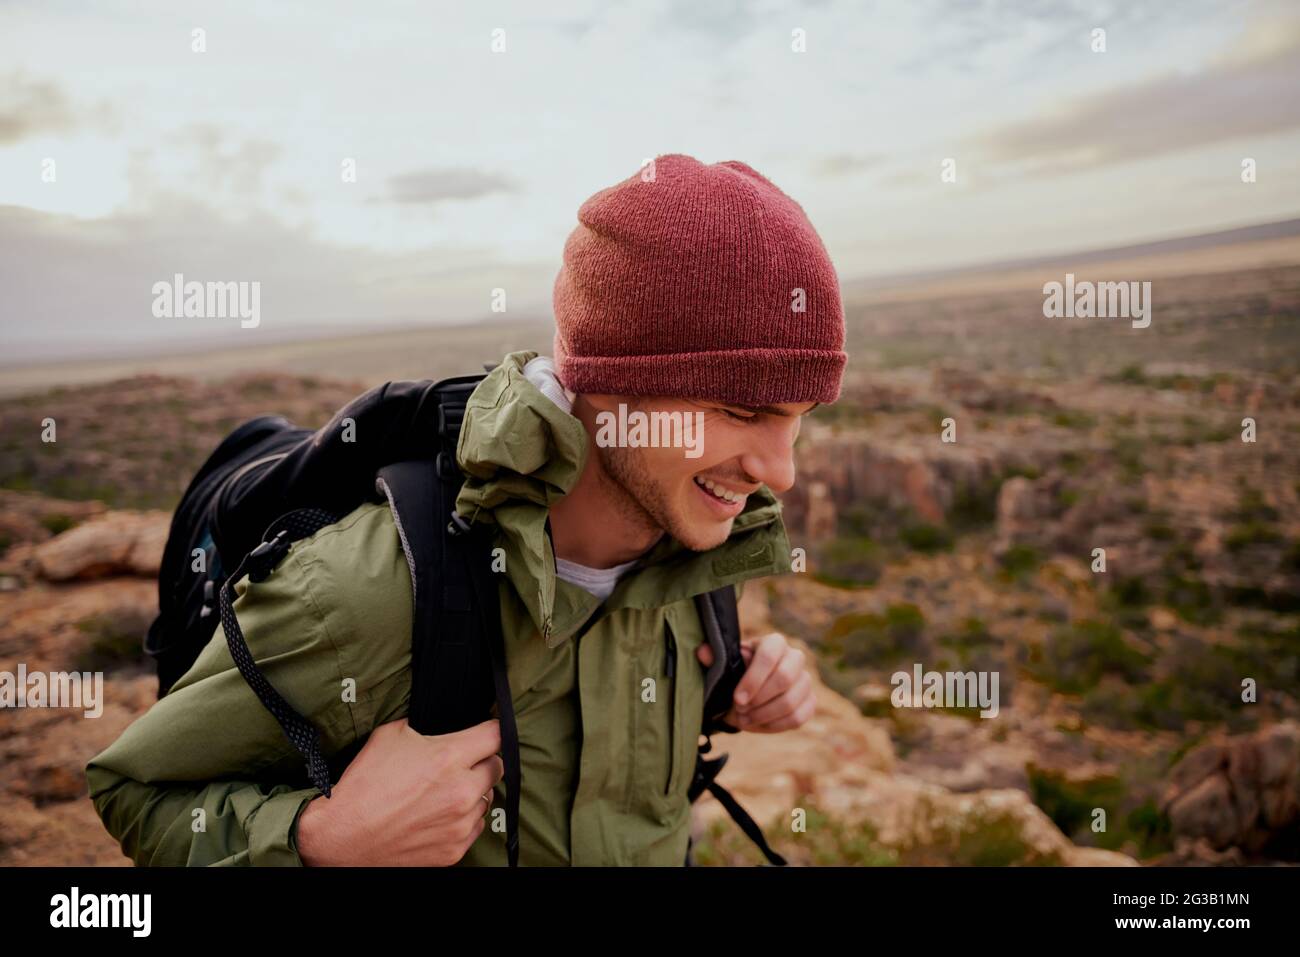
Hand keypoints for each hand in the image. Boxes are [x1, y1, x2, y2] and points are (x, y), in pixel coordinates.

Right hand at [295, 717, 502, 865]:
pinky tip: (437, 815)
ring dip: (471, 793)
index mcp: (449, 758)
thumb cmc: (364, 785)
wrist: (342, 836)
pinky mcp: (455, 849)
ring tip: (440, 793)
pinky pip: (475, 826)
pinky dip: (462, 819)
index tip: (490, 730)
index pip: (497, 735)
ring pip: (486, 799)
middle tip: (460, 763)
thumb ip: (427, 728)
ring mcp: (460, 824)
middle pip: (497, 767)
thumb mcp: (391, 736)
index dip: (493, 728)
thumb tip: (444, 725)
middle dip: (481, 761)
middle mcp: (461, 791)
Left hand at [695, 632, 814, 732]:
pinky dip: (774, 726)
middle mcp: (795, 657)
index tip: (737, 699)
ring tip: (743, 719)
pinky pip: (798, 718)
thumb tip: (702, 652)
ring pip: (791, 702)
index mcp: (774, 642)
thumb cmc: (736, 671)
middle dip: (759, 700)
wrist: (750, 688)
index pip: (769, 656)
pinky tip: (757, 724)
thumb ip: (713, 659)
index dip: (753, 679)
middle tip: (740, 710)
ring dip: (764, 716)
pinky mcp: (809, 701)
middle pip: (785, 678)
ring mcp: (805, 679)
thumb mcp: (724, 664)